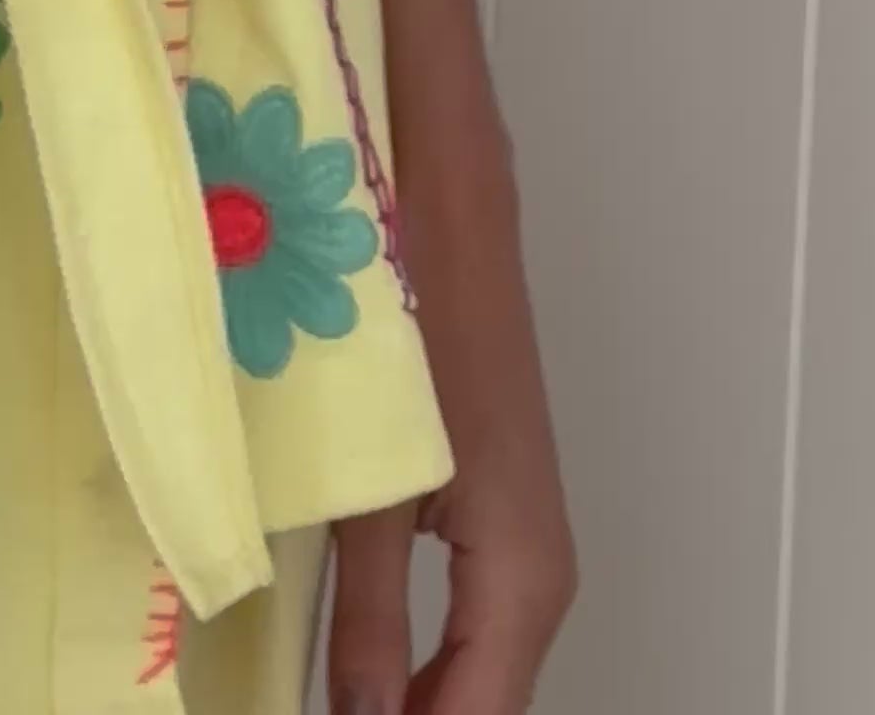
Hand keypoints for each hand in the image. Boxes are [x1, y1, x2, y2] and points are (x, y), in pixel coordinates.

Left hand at [321, 138, 575, 711]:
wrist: (451, 210)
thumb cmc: (415, 326)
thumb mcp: (375, 491)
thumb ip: (365, 622)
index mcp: (522, 583)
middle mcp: (538, 579)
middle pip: (481, 705)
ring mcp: (518, 544)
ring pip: (473, 672)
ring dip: (414, 707)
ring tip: (335, 709)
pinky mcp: (490, 512)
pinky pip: (464, 623)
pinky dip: (422, 664)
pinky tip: (360, 676)